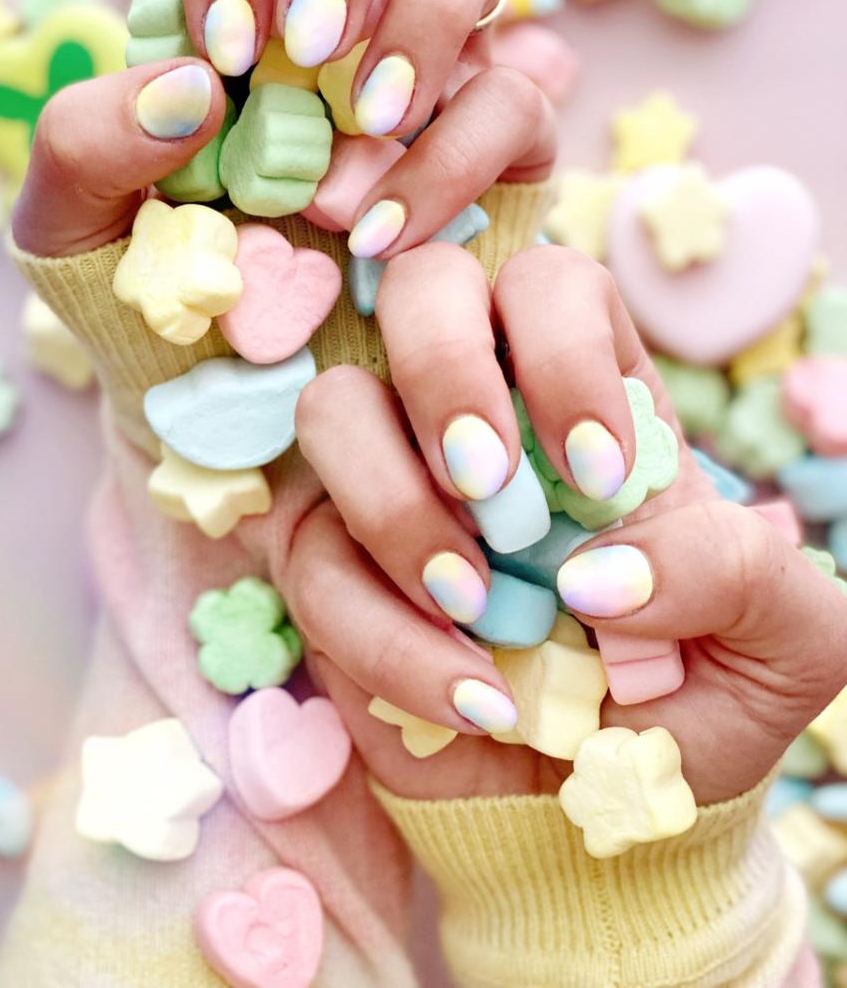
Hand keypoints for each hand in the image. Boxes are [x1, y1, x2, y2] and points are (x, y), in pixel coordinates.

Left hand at [12, 0, 553, 258]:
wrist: (230, 394)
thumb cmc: (148, 288)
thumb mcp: (75, 222)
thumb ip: (87, 140)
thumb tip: (191, 83)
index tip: (224, 48)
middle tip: (308, 47)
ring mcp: (431, 57)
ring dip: (428, 14)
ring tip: (366, 120)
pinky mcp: (501, 141)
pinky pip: (514, 101)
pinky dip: (451, 159)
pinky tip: (379, 235)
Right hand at [287, 244, 846, 805]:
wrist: (601, 809)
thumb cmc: (692, 698)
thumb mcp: (782, 640)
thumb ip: (739, 573)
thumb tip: (598, 570)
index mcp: (593, 391)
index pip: (550, 284)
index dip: (561, 351)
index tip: (598, 478)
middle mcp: (478, 408)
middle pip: (420, 286)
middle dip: (446, 373)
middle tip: (494, 490)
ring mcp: (389, 474)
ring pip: (332, 406)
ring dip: (396, 505)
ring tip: (476, 606)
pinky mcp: (327, 562)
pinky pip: (312, 560)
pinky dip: (388, 638)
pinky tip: (473, 700)